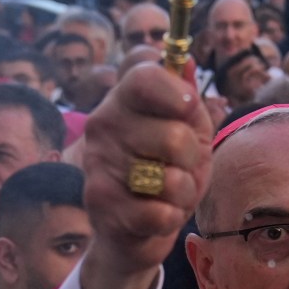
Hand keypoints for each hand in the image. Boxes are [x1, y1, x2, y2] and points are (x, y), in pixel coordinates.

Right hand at [78, 62, 214, 288]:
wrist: (137, 228)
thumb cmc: (167, 171)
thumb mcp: (189, 130)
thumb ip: (187, 98)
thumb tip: (185, 61)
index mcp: (126, 97)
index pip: (142, 70)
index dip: (173, 87)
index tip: (187, 106)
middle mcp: (103, 122)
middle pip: (175, 135)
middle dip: (191, 157)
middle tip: (178, 165)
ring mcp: (97, 162)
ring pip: (170, 178)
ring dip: (182, 191)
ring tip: (167, 192)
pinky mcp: (99, 202)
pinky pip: (160, 212)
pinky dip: (170, 217)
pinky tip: (155, 215)